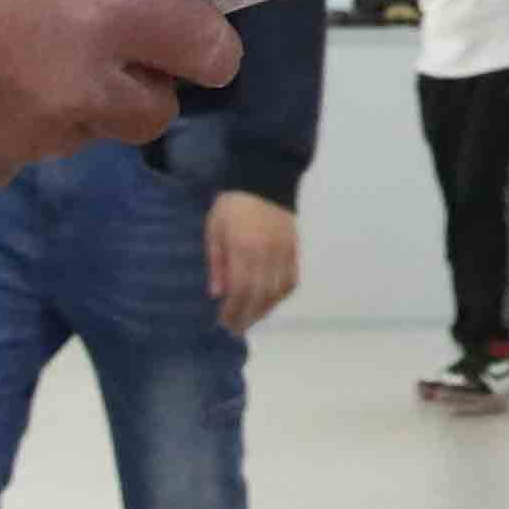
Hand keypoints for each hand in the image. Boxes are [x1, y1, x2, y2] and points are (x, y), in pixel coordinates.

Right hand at [0, 0, 240, 188]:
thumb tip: (113, 23)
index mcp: (107, 12)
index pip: (206, 50)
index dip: (204, 46)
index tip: (191, 41)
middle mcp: (85, 86)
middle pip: (153, 114)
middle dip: (136, 89)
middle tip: (98, 59)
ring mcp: (33, 138)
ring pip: (78, 135)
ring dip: (62, 109)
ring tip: (0, 68)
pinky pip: (16, 155)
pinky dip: (0, 131)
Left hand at [207, 190, 299, 329]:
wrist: (263, 179)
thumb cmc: (231, 206)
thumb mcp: (214, 230)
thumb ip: (216, 263)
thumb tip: (217, 294)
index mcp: (243, 248)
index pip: (240, 290)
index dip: (232, 311)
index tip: (223, 324)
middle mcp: (266, 253)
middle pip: (260, 296)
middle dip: (247, 316)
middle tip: (236, 329)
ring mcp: (284, 252)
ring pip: (278, 291)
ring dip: (264, 309)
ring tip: (251, 318)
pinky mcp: (294, 249)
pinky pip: (291, 280)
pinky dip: (281, 295)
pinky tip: (270, 301)